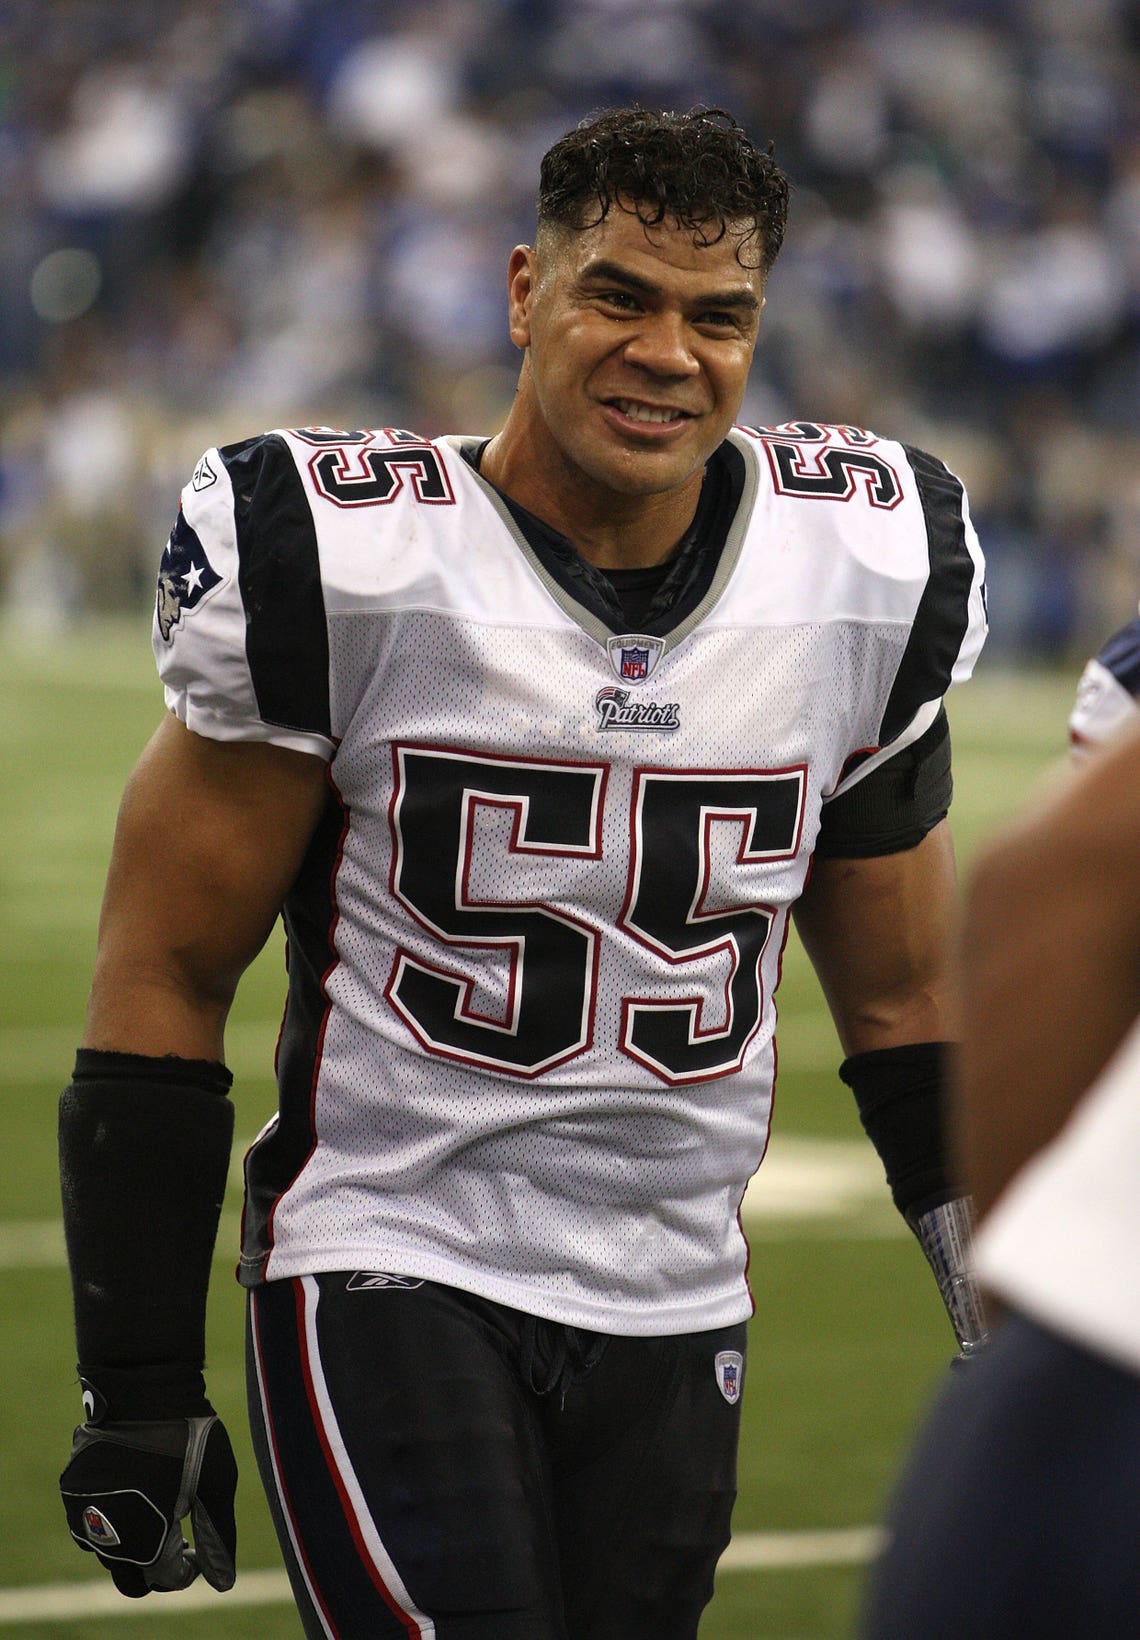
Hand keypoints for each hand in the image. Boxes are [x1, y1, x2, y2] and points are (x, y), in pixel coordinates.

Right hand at [60, 1413, 236, 1596]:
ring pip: (105, 1552)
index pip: (164, 1580)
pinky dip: (109, 1521)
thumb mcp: (216, 1482)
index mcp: (146, 1539)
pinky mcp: (72, 1490)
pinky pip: (87, 1523)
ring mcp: (84, 1512)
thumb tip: (222, 1581)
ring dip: (129, 1546)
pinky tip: (132, 1495)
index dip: (185, 1570)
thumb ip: (218, 1535)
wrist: (143, 1386)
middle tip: (176, 1541)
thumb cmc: (187, 1433)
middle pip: (129, 1578)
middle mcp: (108, 1535)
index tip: (196, 1550)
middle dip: (154, 1569)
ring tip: (156, 1512)